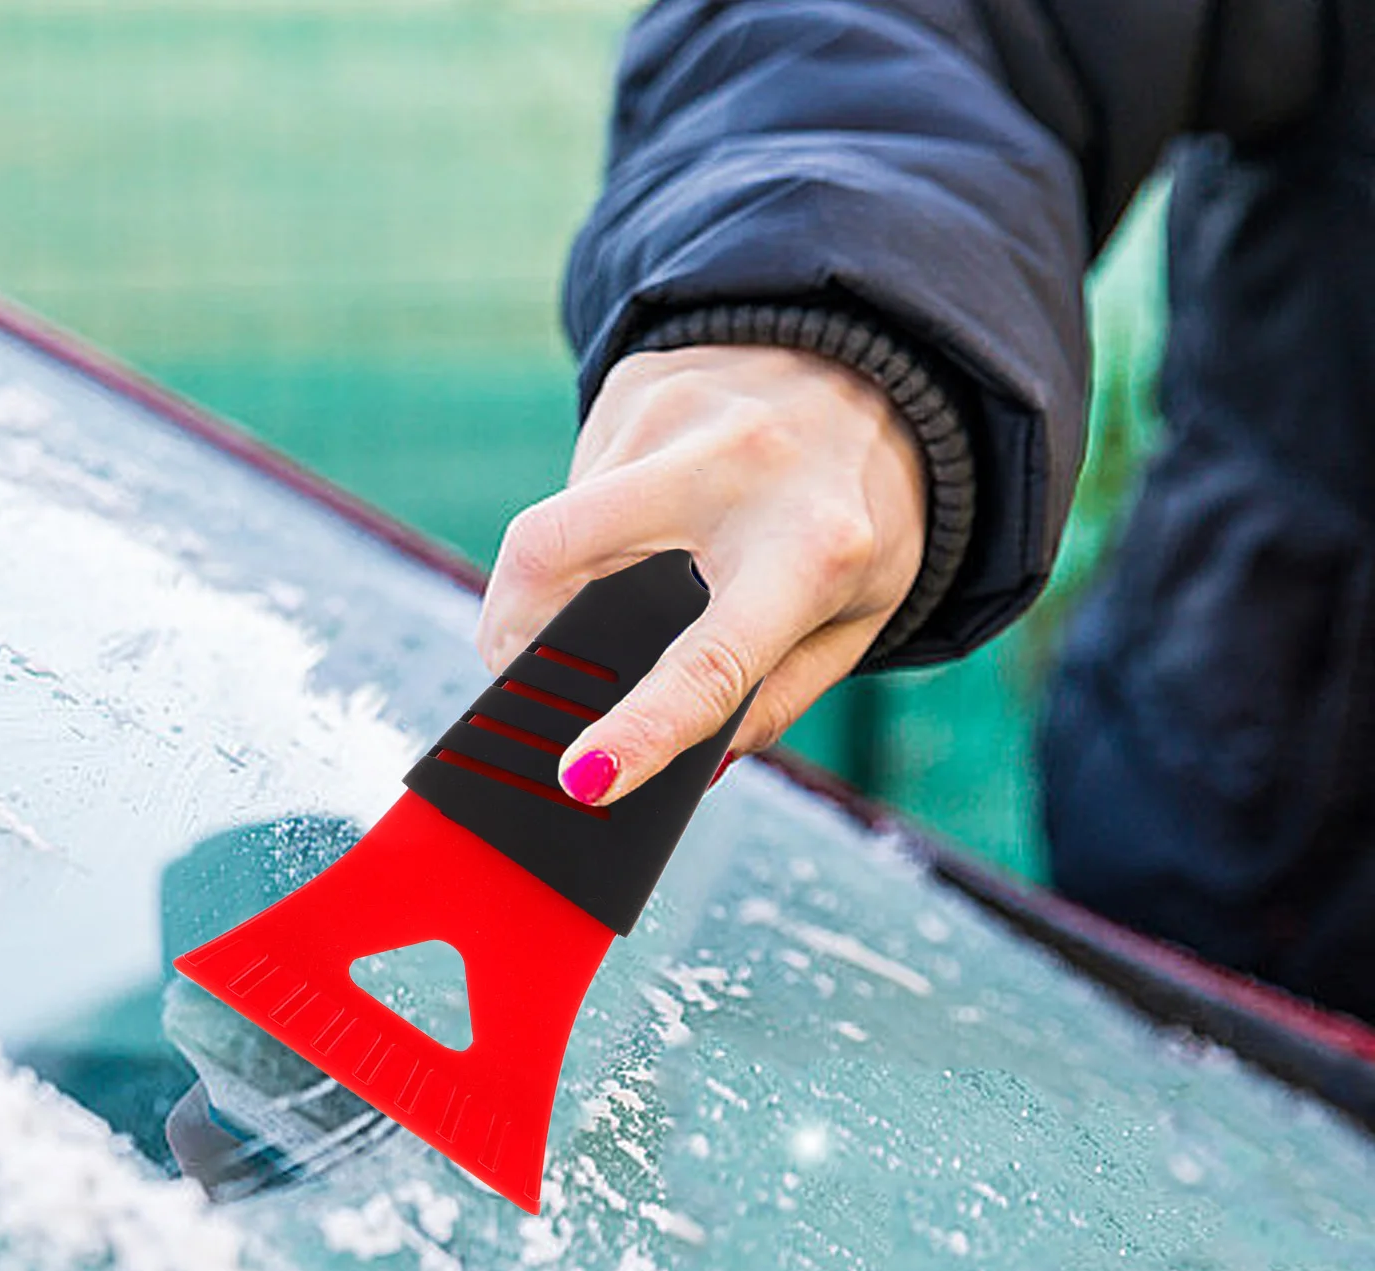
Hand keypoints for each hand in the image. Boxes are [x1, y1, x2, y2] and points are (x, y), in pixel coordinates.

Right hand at [475, 344, 927, 804]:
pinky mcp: (637, 382)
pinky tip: (641, 523)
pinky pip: (573, 482)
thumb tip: (691, 768)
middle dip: (508, 633)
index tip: (581, 779)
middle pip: (556, 554)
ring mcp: (675, 412)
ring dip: (546, 584)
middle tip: (514, 681)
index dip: (640, 727)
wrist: (890, 363)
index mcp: (812, 547)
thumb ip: (778, 700)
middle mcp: (736, 466)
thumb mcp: (859, 618)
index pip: (709, 660)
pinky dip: (582, 528)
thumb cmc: (867, 513)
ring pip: (546, 525)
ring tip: (607, 592)